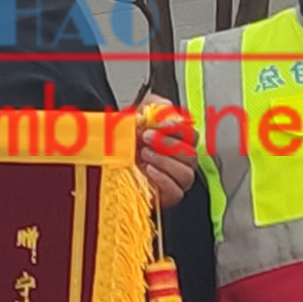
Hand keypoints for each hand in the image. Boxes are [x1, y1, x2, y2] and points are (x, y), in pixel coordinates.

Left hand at [135, 93, 196, 207]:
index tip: (161, 124)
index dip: (178, 129)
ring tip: (145, 155)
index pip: (191, 135)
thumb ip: (153, 106)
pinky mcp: (169, 195)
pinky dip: (163, 180)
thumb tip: (165, 106)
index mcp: (178, 141)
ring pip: (186, 174)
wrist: (110, 162)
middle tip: (146, 138)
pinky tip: (149, 170)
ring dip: (164, 162)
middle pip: (191, 155)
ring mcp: (176, 179)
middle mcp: (181, 161)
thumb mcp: (137, 116)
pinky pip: (176, 191)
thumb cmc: (126, 142)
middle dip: (167, 144)